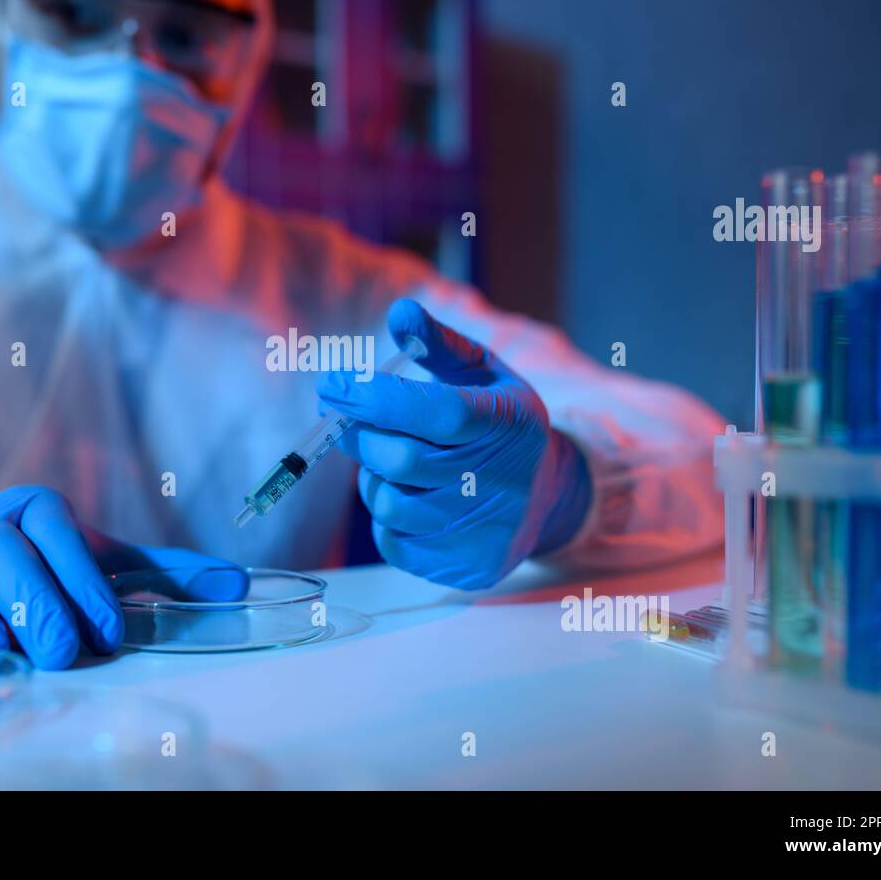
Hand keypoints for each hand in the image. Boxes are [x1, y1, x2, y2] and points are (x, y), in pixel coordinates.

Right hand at [0, 485, 246, 668]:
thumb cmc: (30, 569)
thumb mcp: (95, 565)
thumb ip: (160, 575)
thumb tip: (238, 586)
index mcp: (34, 508)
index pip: (61, 536)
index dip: (84, 583)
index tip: (108, 633)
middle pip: (5, 553)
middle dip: (36, 604)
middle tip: (62, 655)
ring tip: (5, 659)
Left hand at [317, 299, 590, 589]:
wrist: (547, 498)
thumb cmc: (501, 425)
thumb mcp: (484, 375)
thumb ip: (440, 345)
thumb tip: (400, 312)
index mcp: (508, 423)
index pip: (435, 413)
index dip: (376, 398)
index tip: (333, 383)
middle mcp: (501, 481)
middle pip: (400, 461)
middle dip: (358, 435)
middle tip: (343, 417)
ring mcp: (484, 530)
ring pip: (390, 505)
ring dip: (373, 477)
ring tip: (389, 458)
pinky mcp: (465, 567)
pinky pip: (394, 543)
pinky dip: (387, 516)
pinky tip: (408, 494)